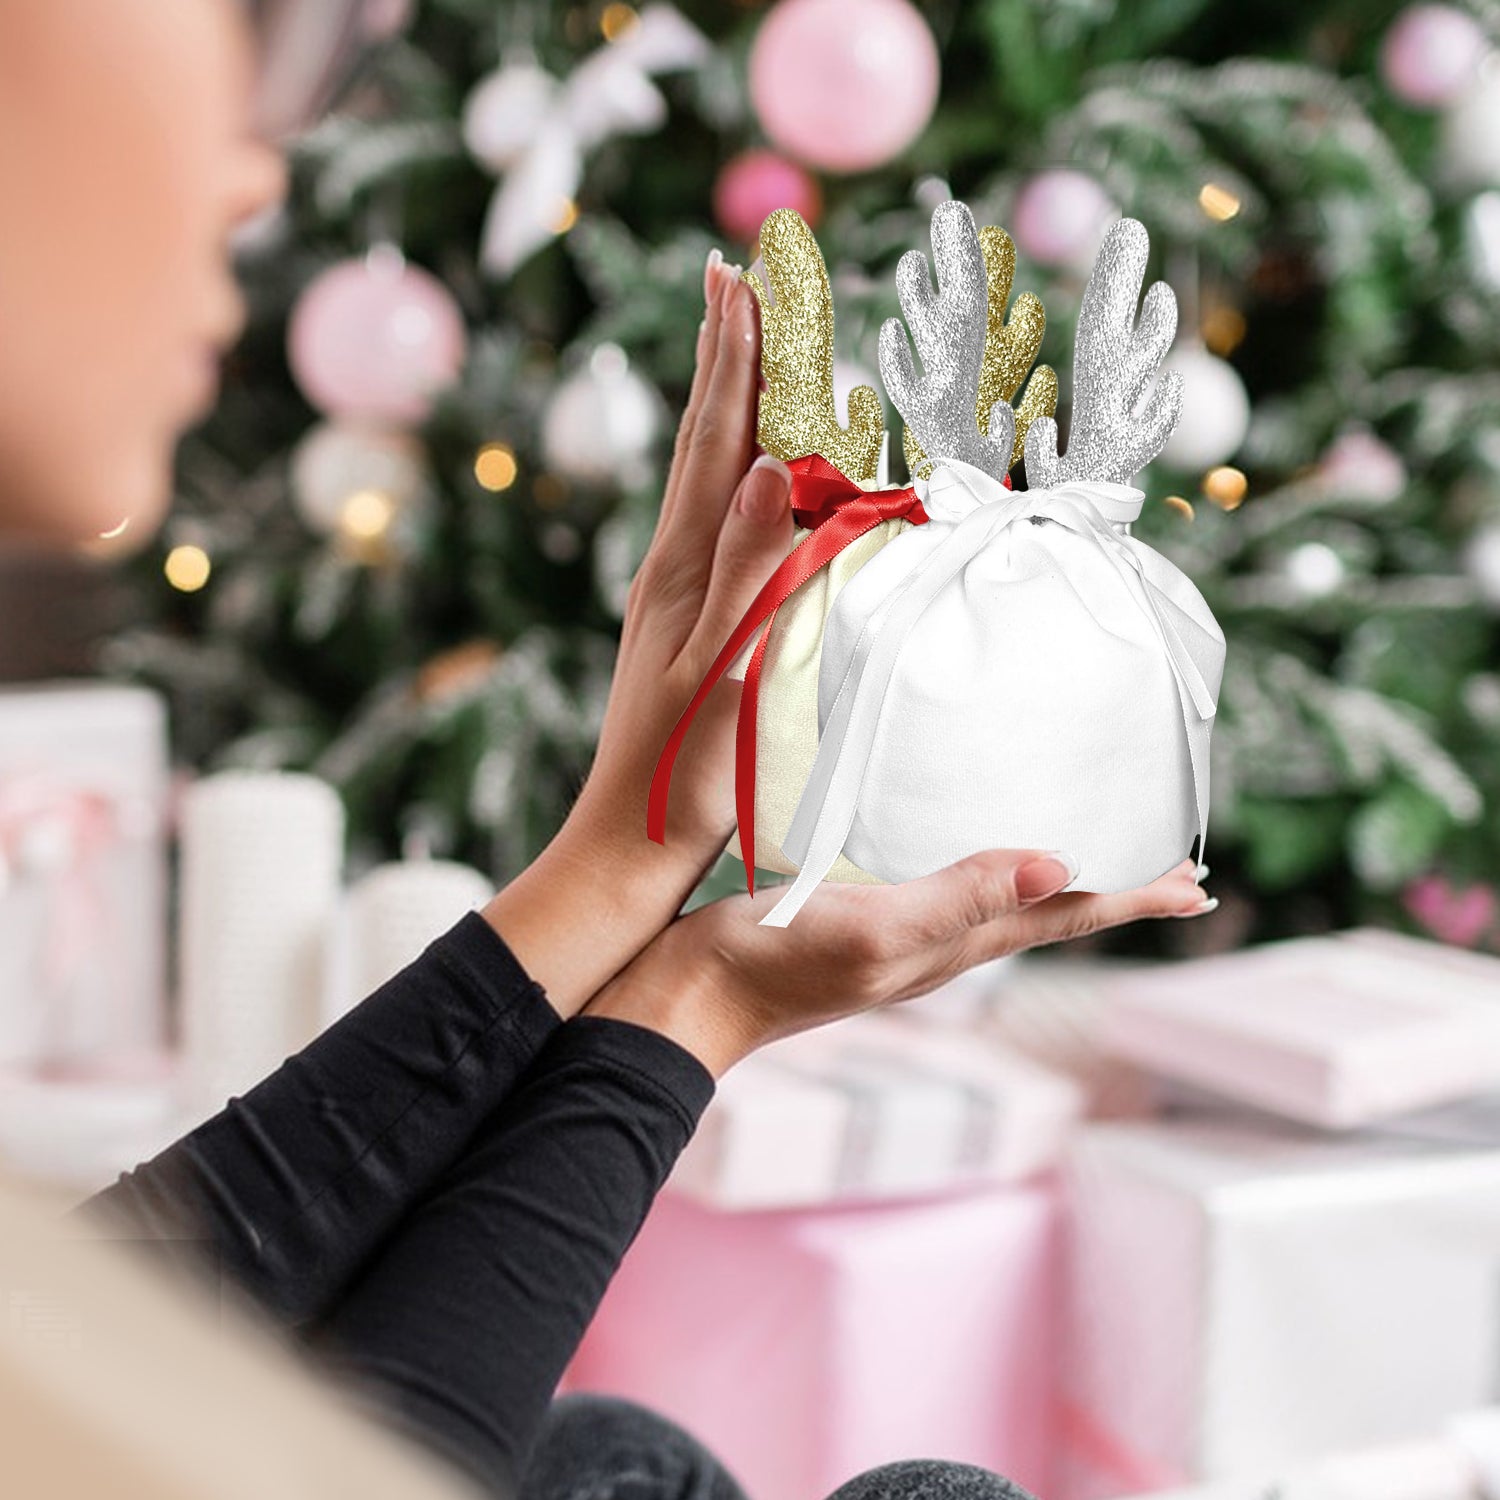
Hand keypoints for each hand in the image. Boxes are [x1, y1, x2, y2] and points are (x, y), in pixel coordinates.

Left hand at [484, 251, 796, 1016]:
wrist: (625, 847)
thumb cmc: (681, 776)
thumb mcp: (722, 673)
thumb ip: (749, 572)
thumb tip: (774, 466)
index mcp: (681, 568)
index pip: (713, 440)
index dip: (730, 357)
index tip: (737, 274)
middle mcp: (671, 568)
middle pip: (702, 441)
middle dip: (723, 356)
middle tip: (732, 278)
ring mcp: (673, 596)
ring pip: (705, 478)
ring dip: (726, 405)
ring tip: (740, 350)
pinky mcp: (686, 626)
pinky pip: (715, 523)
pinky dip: (735, 474)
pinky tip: (747, 478)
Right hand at [585, 853, 1214, 1076]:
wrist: (684, 999)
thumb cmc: (771, 962)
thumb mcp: (874, 929)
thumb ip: (959, 897)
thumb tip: (1062, 866)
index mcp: (951, 947)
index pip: (1063, 918)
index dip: (1129, 897)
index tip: (1194, 883)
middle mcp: (937, 945)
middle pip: (1046, 915)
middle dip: (1109, 892)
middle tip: (1167, 872)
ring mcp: (896, 935)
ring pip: (1000, 904)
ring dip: (1054, 883)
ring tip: (1088, 860)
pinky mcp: (856, 917)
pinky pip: (945, 889)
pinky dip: (983, 869)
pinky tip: (964, 851)